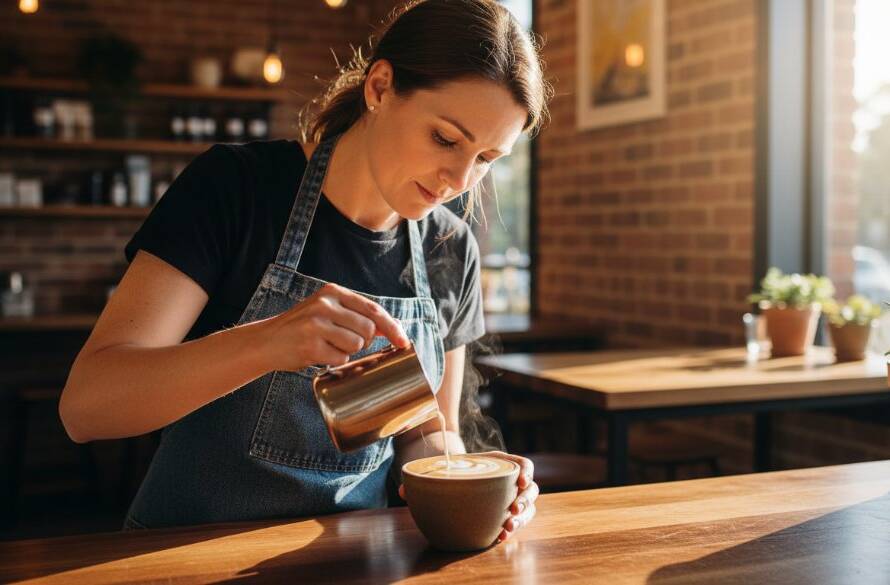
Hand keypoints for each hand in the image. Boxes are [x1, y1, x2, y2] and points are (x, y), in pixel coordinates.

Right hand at [261, 282, 409, 370]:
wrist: (265, 341)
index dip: (392, 327)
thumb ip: (355, 314)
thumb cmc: (301, 327)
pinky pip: (341, 359)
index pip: (373, 309)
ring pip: (356, 345)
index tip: (404, 341)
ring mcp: (316, 325)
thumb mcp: (327, 310)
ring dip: (347, 352)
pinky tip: (318, 353)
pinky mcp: (310, 346)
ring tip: (327, 345)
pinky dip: (334, 361)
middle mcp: (324, 304)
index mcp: (332, 292)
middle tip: (342, 341)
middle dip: (363, 341)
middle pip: (368, 329)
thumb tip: (393, 328)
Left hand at [397, 450, 537, 543]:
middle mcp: (509, 481)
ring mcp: (510, 498)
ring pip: (528, 508)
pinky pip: (516, 522)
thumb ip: (424, 476)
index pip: (523, 464)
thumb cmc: (450, 466)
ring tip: (507, 529)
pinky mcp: (504, 514)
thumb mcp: (442, 465)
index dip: (526, 472)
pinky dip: (511, 531)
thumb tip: (404, 490)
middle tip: (512, 511)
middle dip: (525, 502)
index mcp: (500, 463)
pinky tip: (499, 538)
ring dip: (521, 520)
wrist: (451, 473)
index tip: (520, 482)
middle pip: (530, 490)